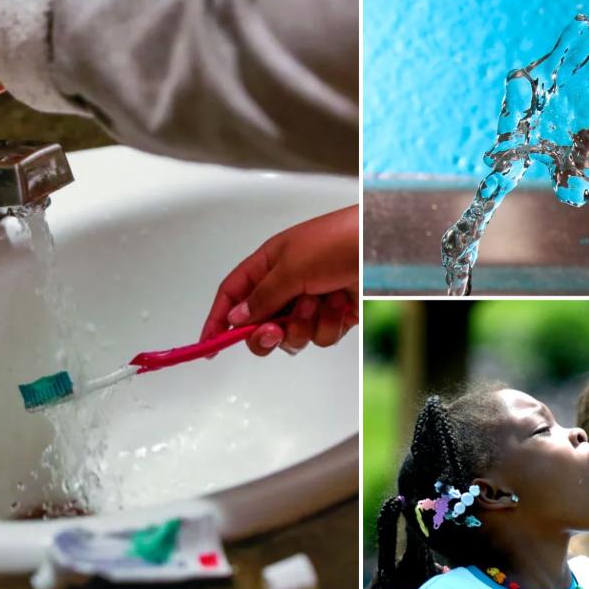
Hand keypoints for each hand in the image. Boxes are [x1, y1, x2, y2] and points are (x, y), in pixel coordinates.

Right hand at [200, 205, 357, 356]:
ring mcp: (311, 303)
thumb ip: (262, 297)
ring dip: (305, 324)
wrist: (382, 247)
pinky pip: (320, 337)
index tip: (207, 346)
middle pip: (260, 325)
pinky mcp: (334, 317)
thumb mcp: (291, 267)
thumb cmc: (336, 242)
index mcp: (268, 265)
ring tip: (320, 300)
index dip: (218, 320)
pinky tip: (340, 303)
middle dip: (266, 333)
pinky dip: (329, 324)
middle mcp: (286, 285)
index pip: (232, 296)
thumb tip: (236, 318)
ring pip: (292, 336)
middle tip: (274, 330)